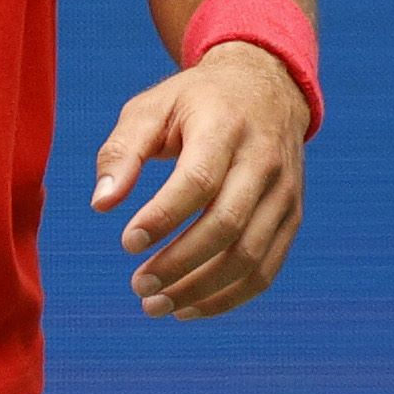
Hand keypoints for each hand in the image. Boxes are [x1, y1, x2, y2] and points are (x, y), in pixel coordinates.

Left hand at [89, 43, 308, 320]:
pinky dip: (229, 297)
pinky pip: (267, 269)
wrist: (265, 85)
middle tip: (138, 286)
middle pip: (227, 225)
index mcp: (225, 127)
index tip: (127, 243)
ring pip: (250, 256)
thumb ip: (122, 152)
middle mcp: (263, 160)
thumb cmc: (193, 102)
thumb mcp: (150, 109)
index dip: (164, 217)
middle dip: (179, 264)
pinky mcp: (292, 216)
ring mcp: (284, 192)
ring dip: (201, 290)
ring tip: (155, 305)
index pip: (199, 181)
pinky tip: (189, 308)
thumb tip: (101, 204)